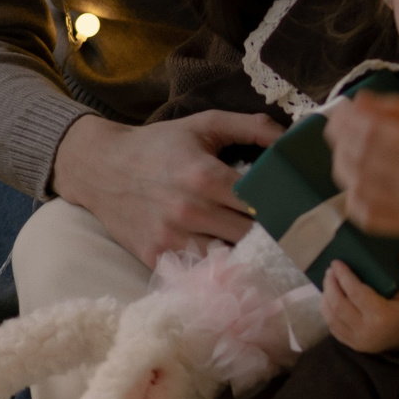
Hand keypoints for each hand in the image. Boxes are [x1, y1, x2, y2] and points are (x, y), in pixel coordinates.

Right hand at [50, 109, 284, 267]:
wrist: (99, 167)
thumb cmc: (159, 145)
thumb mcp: (205, 125)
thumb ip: (253, 127)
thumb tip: (294, 138)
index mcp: (206, 176)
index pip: (263, 203)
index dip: (285, 209)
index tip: (300, 211)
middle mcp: (189, 210)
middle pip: (251, 236)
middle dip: (272, 235)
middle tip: (290, 234)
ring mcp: (171, 238)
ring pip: (229, 260)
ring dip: (247, 256)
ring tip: (263, 250)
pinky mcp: (156, 257)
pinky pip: (200, 273)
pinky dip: (218, 270)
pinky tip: (232, 262)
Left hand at [322, 250, 398, 352]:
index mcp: (382, 316)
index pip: (356, 293)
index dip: (343, 277)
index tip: (337, 263)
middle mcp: (367, 331)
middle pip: (339, 306)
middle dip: (331, 286)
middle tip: (330, 271)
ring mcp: (359, 341)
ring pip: (332, 318)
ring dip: (326, 299)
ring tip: (328, 282)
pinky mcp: (355, 345)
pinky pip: (334, 329)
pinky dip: (328, 313)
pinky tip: (329, 300)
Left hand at [325, 90, 398, 241]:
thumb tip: (361, 102)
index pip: (372, 134)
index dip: (348, 120)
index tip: (340, 108)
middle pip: (360, 161)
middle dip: (340, 141)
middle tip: (337, 128)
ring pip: (359, 191)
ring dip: (343, 169)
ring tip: (345, 152)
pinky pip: (370, 219)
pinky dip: (354, 201)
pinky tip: (356, 183)